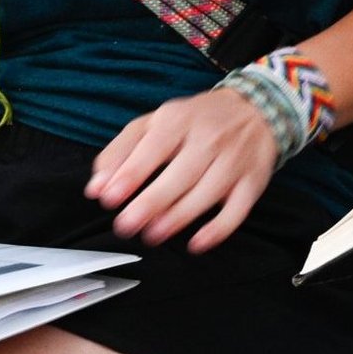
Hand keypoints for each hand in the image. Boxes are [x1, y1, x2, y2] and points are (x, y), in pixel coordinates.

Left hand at [90, 88, 279, 251]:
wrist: (255, 109)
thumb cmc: (196, 121)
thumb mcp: (154, 123)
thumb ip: (121, 151)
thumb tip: (97, 187)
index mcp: (180, 120)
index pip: (154, 147)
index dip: (130, 174)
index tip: (109, 198)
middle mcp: (210, 138)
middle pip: (182, 173)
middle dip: (152, 202)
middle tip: (126, 225)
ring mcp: (234, 160)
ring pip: (208, 192)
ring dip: (179, 217)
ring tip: (153, 234)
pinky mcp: (252, 182)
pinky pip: (238, 209)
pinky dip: (219, 229)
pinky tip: (197, 243)